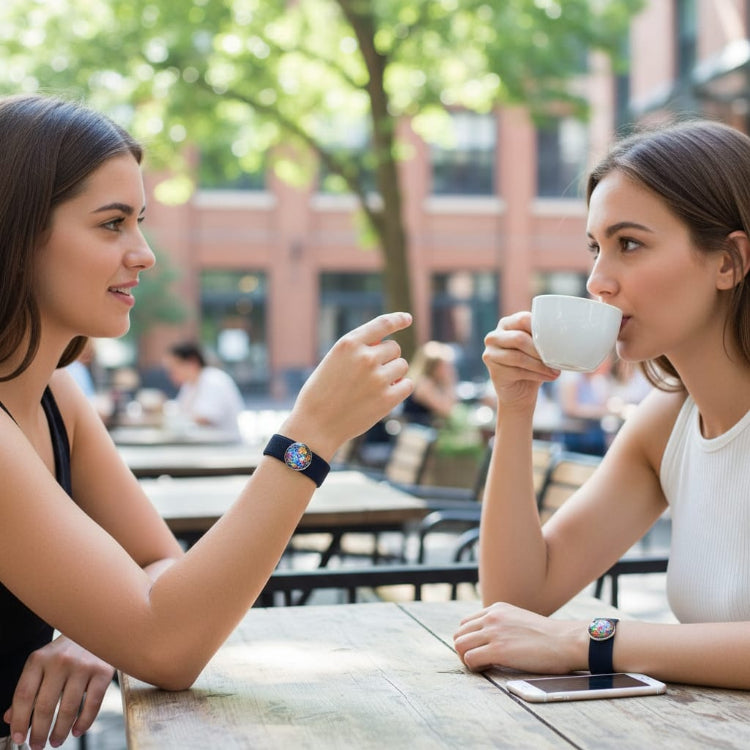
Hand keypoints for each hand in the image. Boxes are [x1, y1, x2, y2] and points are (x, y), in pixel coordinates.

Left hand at [3, 635, 113, 748]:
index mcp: (39, 658)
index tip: (19, 738)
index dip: (18, 721)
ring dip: (60, 732)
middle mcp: (60, 661)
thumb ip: (28, 688)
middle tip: (37, 745)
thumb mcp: (42, 662)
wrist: (98, 627)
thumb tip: (10, 718)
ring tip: (56, 741)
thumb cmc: (67, 649)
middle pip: (44, 706)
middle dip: (38, 732)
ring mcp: (83, 666)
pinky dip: (83, 723)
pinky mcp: (103, 671)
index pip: (23, 695)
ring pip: (68, 709)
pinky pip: (92, 704)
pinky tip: (76, 730)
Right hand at [283, 312, 412, 457]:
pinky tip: (385, 396)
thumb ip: (357, 350)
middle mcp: (365, 357)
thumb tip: (386, 345)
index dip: (398, 319)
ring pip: (402, 366)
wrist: (315, 426)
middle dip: (387, 358)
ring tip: (373, 387)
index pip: (382, 324)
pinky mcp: (387, 399)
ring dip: (394, 374)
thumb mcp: (333, 362)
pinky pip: (407, 385)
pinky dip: (401, 389)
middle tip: (370, 374)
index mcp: (349, 344)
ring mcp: (377, 378)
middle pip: (394, 348)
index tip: (407, 318)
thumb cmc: (321, 393)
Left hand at [453, 602, 584, 674]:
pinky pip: (470, 658)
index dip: (470, 639)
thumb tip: (491, 640)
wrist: (566, 641)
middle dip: (465, 649)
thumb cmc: (549, 637)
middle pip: (459, 634)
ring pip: (460, 645)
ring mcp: (494, 632)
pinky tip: (486, 669)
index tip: (480, 650)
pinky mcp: (498, 650)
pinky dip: (474, 667)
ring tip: (482, 665)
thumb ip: (503, 624)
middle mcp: (492, 617)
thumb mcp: (519, 620)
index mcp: (497, 609)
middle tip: (479, 661)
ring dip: (466, 658)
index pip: (466, 623)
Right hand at [482, 312, 558, 410]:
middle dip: (540, 350)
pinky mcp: (493, 370)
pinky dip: (536, 374)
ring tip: (555, 371)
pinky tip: (548, 377)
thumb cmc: (532, 364)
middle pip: (519, 338)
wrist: (519, 390)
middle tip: (556, 359)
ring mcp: (490, 353)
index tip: (556, 339)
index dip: (540, 329)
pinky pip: (517, 371)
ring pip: (518, 357)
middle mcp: (494, 336)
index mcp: (507, 324)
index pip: (523, 319)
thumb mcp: (538, 347)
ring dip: (540, 365)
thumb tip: (565, 336)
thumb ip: (543, 338)